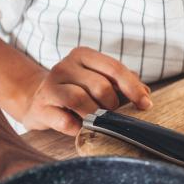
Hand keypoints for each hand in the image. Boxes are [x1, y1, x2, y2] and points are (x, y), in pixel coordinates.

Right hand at [18, 47, 151, 135]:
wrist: (38, 100)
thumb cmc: (77, 90)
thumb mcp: (99, 80)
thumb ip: (123, 83)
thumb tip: (146, 94)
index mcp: (83, 55)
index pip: (114, 68)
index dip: (133, 88)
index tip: (146, 104)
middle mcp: (65, 66)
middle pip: (100, 86)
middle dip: (112, 105)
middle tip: (111, 113)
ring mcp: (50, 86)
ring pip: (80, 100)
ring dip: (95, 116)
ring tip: (96, 121)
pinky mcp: (40, 107)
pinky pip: (65, 121)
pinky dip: (77, 128)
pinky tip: (79, 127)